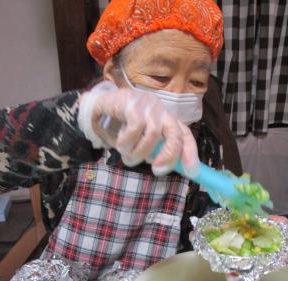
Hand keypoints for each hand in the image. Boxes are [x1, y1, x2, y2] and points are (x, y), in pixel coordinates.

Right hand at [79, 81, 198, 175]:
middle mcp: (160, 110)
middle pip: (175, 133)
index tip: (192, 172)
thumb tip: (162, 168)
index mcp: (165, 119)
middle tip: (156, 170)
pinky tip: (119, 143)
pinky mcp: (131, 101)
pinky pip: (135, 127)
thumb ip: (152, 150)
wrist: (95, 107)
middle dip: (169, 156)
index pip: (184, 134)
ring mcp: (147, 104)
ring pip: (153, 134)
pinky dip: (127, 141)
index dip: (190, 153)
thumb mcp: (139, 140)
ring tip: (127, 156)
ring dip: (139, 152)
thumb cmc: (119, 126)